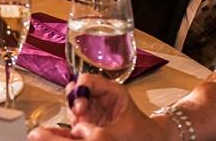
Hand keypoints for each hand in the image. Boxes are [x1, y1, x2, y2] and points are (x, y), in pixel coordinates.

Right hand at [46, 75, 163, 140]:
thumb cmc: (142, 134)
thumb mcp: (120, 131)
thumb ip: (97, 131)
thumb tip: (78, 129)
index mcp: (112, 91)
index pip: (87, 80)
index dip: (79, 91)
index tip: (80, 108)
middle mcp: (101, 95)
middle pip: (77, 89)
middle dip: (74, 102)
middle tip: (78, 116)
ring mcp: (95, 107)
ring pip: (74, 103)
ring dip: (73, 113)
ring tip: (80, 125)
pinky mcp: (91, 119)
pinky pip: (76, 116)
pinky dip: (75, 122)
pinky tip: (79, 129)